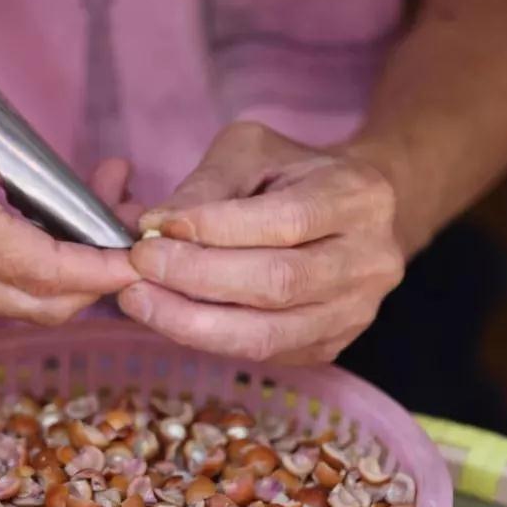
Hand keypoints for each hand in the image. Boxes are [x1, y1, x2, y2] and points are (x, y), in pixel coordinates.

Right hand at [0, 62, 137, 323]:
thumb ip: (48, 183)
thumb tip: (107, 222)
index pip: (49, 272)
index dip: (106, 269)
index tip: (144, 254)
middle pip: (46, 304)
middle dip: (97, 271)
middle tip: (123, 215)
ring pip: (28, 306)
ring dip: (70, 271)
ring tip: (92, 210)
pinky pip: (2, 298)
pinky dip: (36, 273)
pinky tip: (49, 231)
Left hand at [118, 121, 403, 362]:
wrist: (350, 215)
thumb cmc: (292, 176)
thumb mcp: (253, 152)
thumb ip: (207, 185)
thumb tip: (156, 225)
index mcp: (358, 197)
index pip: (286, 221)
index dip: (216, 230)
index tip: (156, 228)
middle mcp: (369, 261)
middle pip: (277, 283)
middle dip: (195, 278)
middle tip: (137, 267)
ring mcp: (354, 312)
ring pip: (267, 334)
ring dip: (191, 322)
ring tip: (139, 301)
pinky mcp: (329, 346)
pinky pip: (262, 354)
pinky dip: (207, 339)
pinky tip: (169, 317)